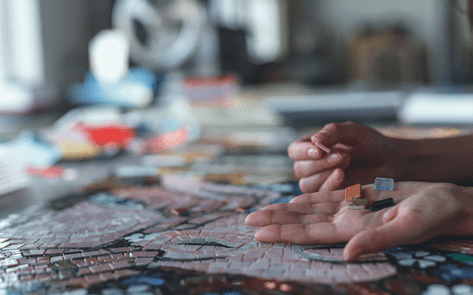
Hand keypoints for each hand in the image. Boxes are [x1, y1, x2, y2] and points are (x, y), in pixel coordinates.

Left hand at [245, 182, 472, 260]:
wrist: (447, 203)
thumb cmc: (434, 215)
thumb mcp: (408, 227)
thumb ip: (377, 240)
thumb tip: (348, 253)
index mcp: (353, 230)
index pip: (308, 233)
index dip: (282, 232)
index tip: (257, 232)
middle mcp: (346, 222)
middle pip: (301, 222)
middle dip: (273, 221)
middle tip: (245, 221)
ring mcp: (351, 210)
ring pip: (309, 209)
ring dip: (284, 210)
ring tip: (260, 211)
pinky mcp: (359, 197)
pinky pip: (327, 198)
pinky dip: (308, 198)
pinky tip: (293, 200)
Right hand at [288, 122, 398, 192]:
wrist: (390, 161)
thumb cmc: (370, 143)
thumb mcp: (352, 131)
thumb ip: (333, 132)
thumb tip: (314, 140)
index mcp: (312, 147)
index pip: (295, 150)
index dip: (303, 152)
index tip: (319, 150)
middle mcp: (312, 165)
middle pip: (299, 169)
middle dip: (320, 163)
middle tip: (343, 156)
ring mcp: (320, 182)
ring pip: (307, 184)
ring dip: (324, 174)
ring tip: (346, 163)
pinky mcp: (331, 195)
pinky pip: (321, 194)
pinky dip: (330, 185)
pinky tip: (342, 176)